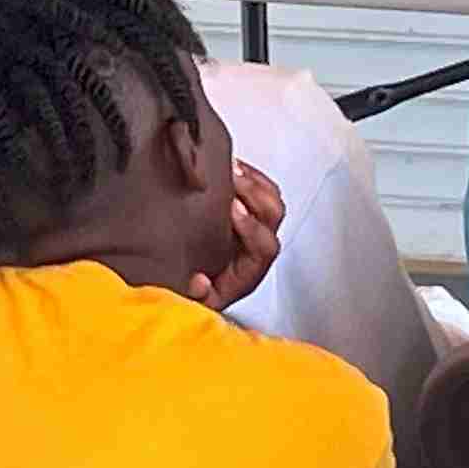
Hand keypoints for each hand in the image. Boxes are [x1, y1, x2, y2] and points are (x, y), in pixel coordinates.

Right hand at [185, 161, 286, 309]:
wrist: (195, 285)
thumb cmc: (198, 293)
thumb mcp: (194, 302)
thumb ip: (196, 297)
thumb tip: (199, 282)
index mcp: (249, 271)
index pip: (264, 247)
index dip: (251, 227)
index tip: (231, 209)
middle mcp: (259, 249)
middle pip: (274, 216)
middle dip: (255, 194)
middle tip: (232, 178)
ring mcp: (258, 229)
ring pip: (272, 199)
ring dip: (255, 181)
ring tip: (231, 167)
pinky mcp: (251, 213)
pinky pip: (263, 189)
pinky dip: (251, 175)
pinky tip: (232, 165)